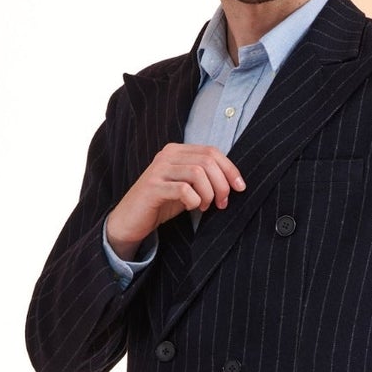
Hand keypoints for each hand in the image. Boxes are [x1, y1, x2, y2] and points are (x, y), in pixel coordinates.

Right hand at [105, 142, 245, 254]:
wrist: (131, 220)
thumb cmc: (162, 204)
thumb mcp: (187, 188)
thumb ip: (205, 179)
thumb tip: (234, 182)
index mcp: (177, 151)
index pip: (212, 151)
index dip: (230, 169)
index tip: (240, 188)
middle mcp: (167, 155)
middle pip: (208, 161)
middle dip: (222, 184)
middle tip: (222, 203)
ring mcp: (159, 170)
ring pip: (198, 173)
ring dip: (209, 193)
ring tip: (206, 206)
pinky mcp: (153, 187)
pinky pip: (184, 189)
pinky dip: (194, 201)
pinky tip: (192, 208)